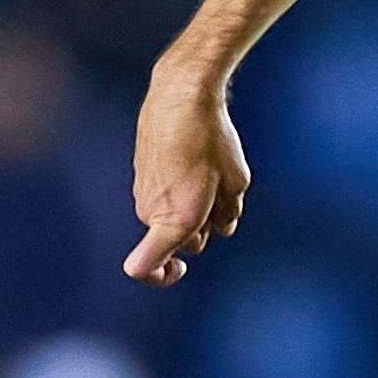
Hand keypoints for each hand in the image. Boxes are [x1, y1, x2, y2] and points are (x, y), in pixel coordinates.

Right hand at [126, 62, 250, 286]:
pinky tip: (196, 162)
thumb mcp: (236, 182)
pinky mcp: (141, 178)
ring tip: (211, 174)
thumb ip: (228, 213)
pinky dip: (180, 191)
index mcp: (175, 221)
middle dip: (200, 230)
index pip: (144, 268)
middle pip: (180, 240)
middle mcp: (152, 212)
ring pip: (172, 218)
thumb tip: (221, 228)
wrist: (180, 100)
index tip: (180, 268)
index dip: (161, 277)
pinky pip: (164, 198)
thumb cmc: (212, 141)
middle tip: (220, 197)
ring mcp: (142, 195)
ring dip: (192, 209)